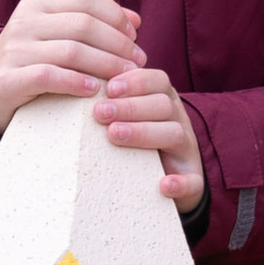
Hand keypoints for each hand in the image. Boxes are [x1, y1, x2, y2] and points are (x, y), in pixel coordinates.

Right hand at [0, 0, 143, 138]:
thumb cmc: (32, 62)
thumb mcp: (55, 36)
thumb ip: (91, 25)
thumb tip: (135, 20)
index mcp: (38, 5)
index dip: (115, 16)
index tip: (135, 36)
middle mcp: (24, 22)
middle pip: (83, 25)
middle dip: (118, 43)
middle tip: (138, 61)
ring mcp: (14, 50)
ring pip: (71, 51)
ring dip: (105, 64)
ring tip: (124, 77)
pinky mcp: (9, 79)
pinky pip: (49, 76)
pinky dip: (75, 82)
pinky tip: (94, 90)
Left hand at [94, 62, 204, 211]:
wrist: (165, 182)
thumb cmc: (134, 143)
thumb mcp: (125, 118)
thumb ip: (108, 101)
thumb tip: (71, 83)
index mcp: (163, 101)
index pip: (157, 80)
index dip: (135, 81)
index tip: (108, 87)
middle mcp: (178, 121)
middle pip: (163, 104)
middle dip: (130, 106)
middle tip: (99, 112)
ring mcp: (186, 151)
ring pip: (174, 134)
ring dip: (144, 133)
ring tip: (114, 135)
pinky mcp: (193, 181)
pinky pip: (192, 181)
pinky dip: (179, 182)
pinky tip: (163, 185)